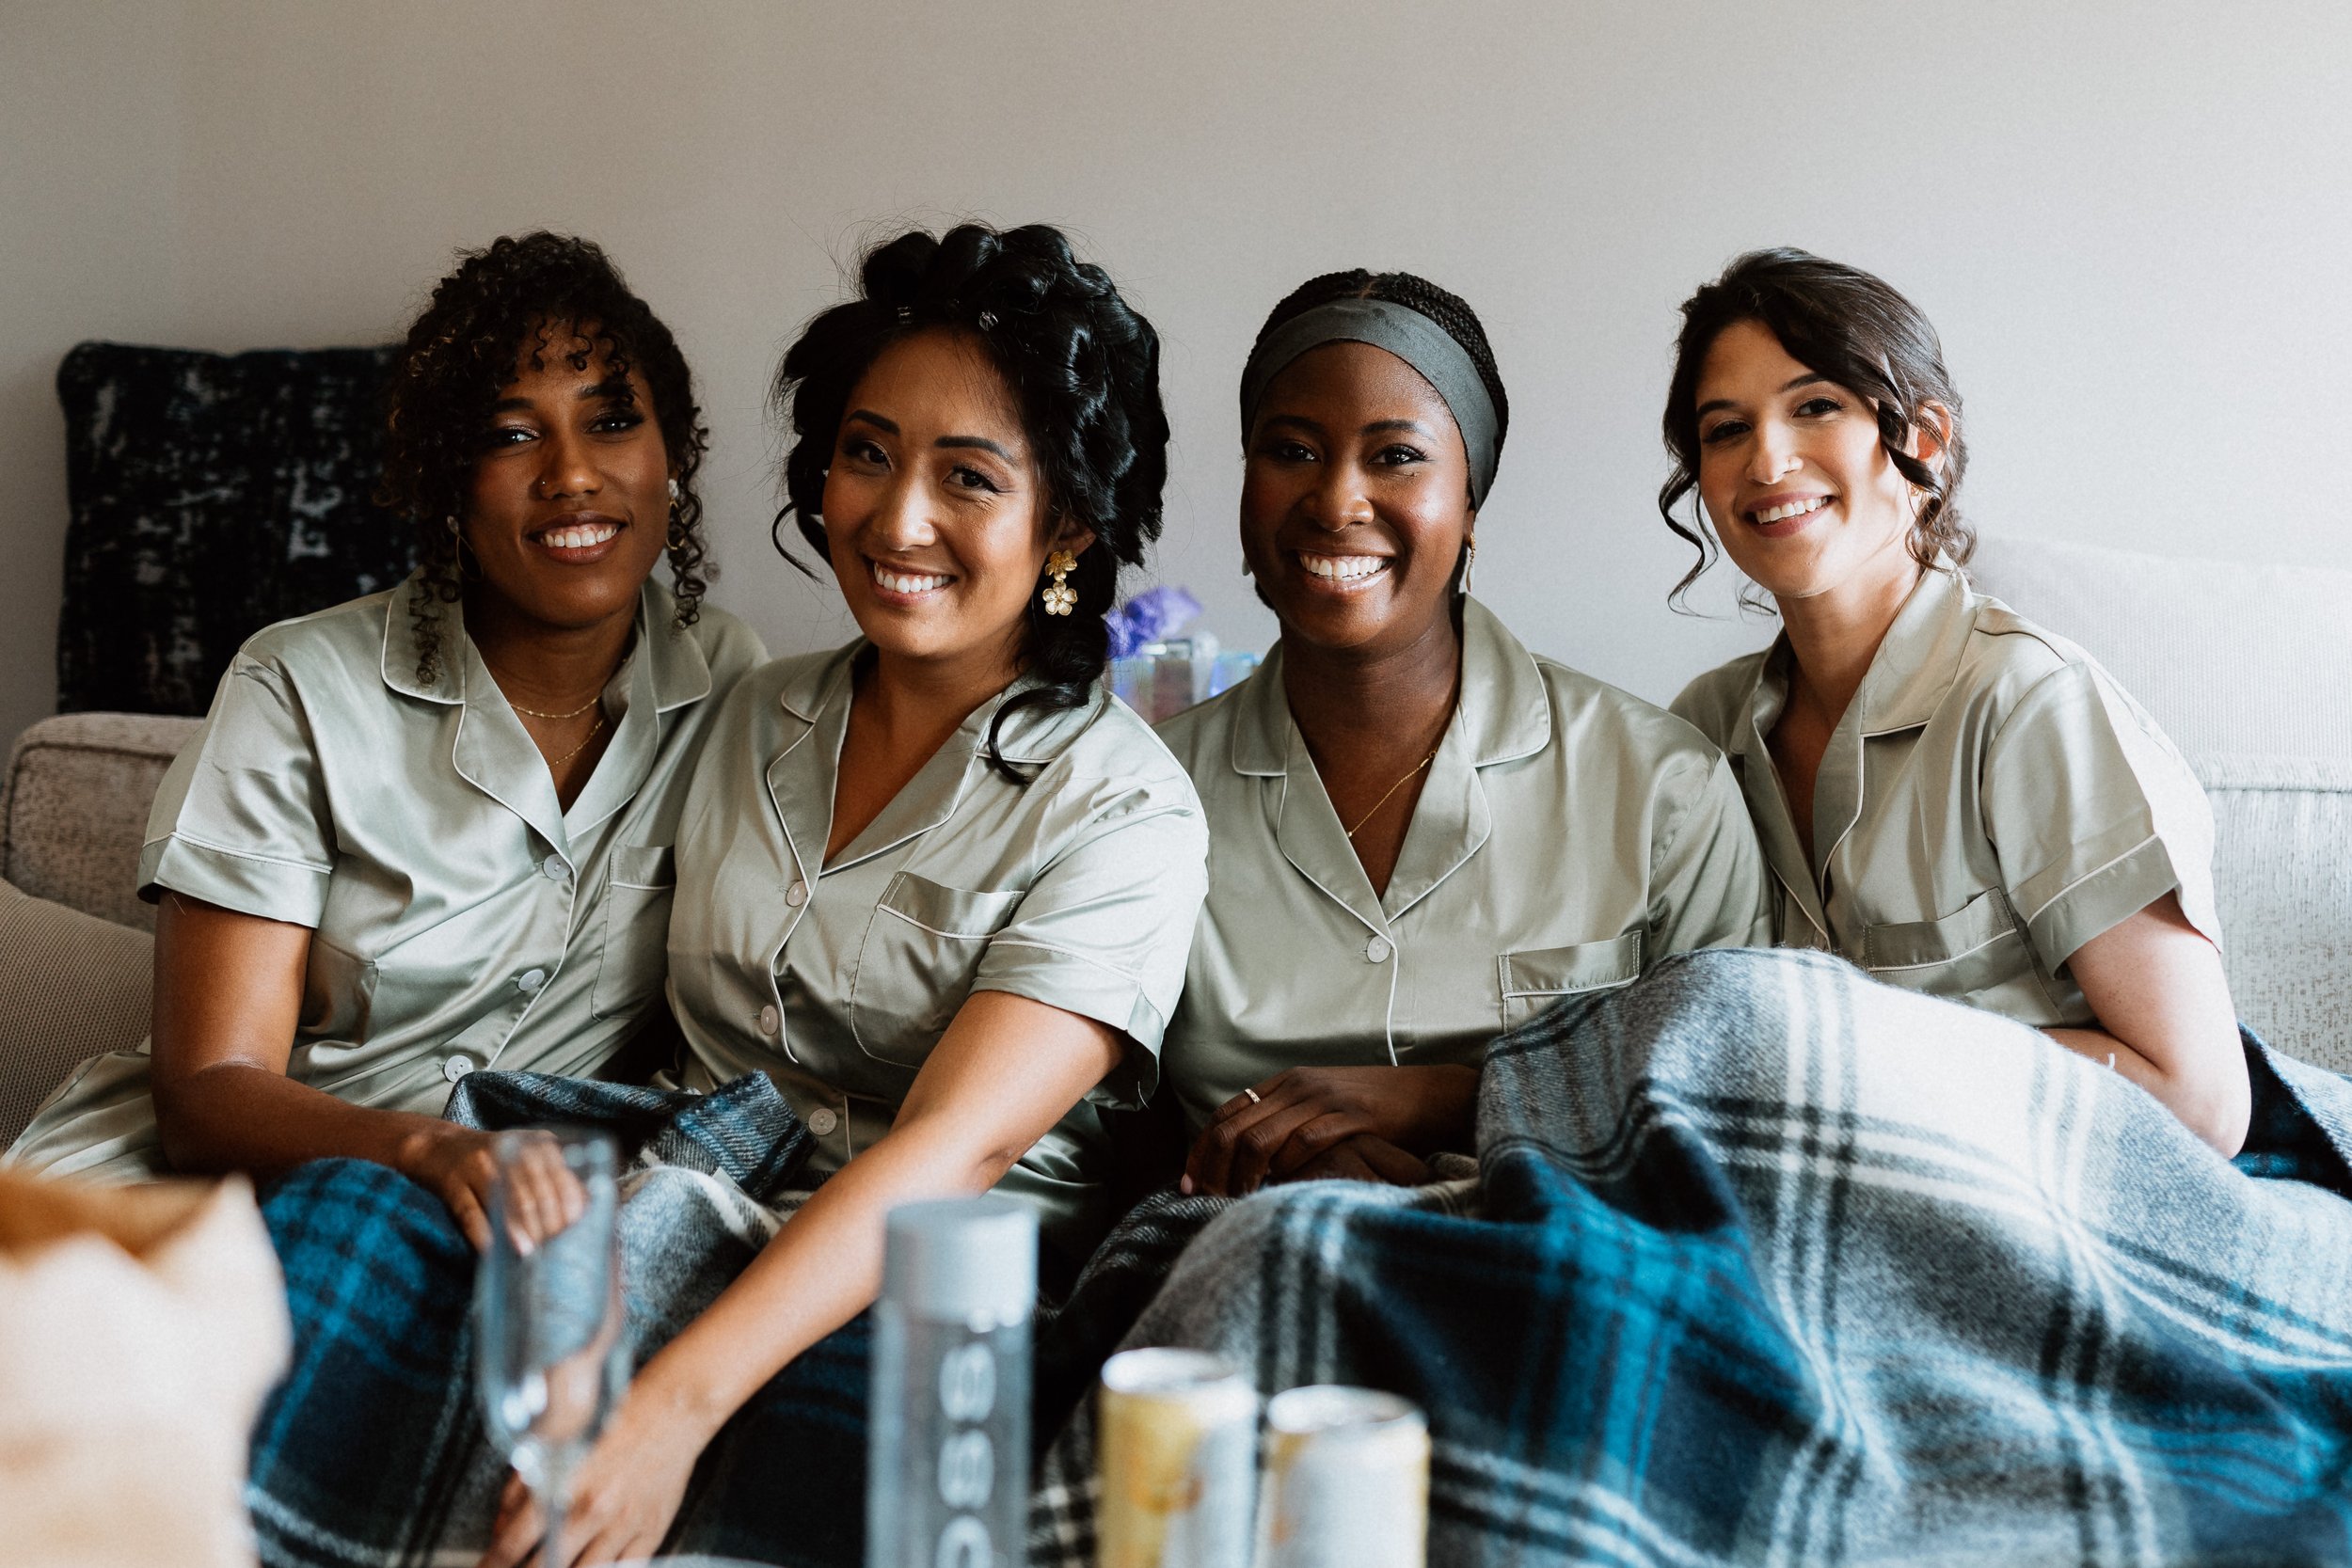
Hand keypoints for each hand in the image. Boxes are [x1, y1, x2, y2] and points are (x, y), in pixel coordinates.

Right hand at [396, 1126, 582, 1252]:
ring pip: (505, 1201)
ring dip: (518, 1230)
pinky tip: (492, 1250)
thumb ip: (557, 1176)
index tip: (574, 1227)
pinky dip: (482, 1234)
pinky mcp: (452, 1184)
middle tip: (552, 1246)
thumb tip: (589, 1207)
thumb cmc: (495, 1160)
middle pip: (533, 1190)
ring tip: (529, 1251)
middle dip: (545, 1222)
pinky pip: (470, 1213)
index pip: (558, 1173)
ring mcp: (477, 1166)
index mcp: (532, 1143)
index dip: (567, 1202)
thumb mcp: (528, 1157)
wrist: (439, 1147)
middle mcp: (507, 1150)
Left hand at [477, 1382, 710, 1567]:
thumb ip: (522, 1488)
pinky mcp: (651, 1532)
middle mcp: (591, 1511)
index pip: (511, 1544)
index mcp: (562, 1486)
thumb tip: (501, 1530)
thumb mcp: (558, 1445)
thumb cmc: (613, 1423)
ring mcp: (623, 1526)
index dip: (491, 1565)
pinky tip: (591, 1567)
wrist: (672, 1412)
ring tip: (555, 1565)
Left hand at [1181, 1065, 1475, 1197]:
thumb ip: (1287, 1123)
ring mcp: (1322, 1100)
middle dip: (1212, 1168)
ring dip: (1242, 1176)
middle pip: (1234, 1128)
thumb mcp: (1322, 1108)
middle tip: (1205, 1200)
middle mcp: (1297, 1087)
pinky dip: (1286, 1170)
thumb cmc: (1375, 1110)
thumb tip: (1248, 1161)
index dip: (1201, 1149)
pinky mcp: (1349, 1117)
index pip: (1226, 1114)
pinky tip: (1282, 1189)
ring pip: (1260, 1137)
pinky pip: (1303, 1144)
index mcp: (1286, 1083)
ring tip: (1238, 1202)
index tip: (1188, 1182)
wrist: (1427, 1096)